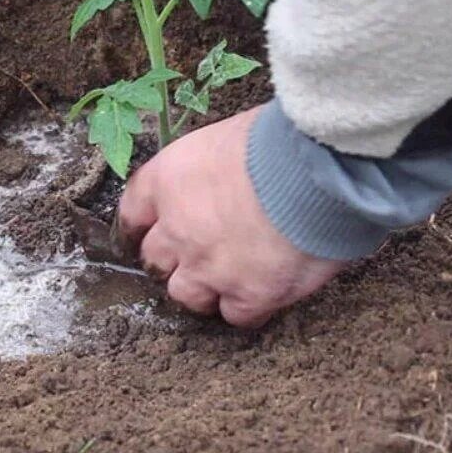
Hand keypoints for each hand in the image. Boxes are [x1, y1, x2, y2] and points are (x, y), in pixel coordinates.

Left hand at [117, 107, 345, 327]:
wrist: (317, 169)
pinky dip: (246, 308)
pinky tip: (262, 295)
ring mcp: (208, 268)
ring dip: (203, 289)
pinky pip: (236, 316)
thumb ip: (213, 168)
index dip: (142, 226)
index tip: (148, 232)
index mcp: (168, 181)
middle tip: (198, 254)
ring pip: (186, 295)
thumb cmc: (281, 138)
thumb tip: (228, 176)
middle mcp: (178, 228)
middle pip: (155, 259)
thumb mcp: (229, 137)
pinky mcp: (248, 296)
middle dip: (174, 259)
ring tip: (227, 280)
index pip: (133, 212)